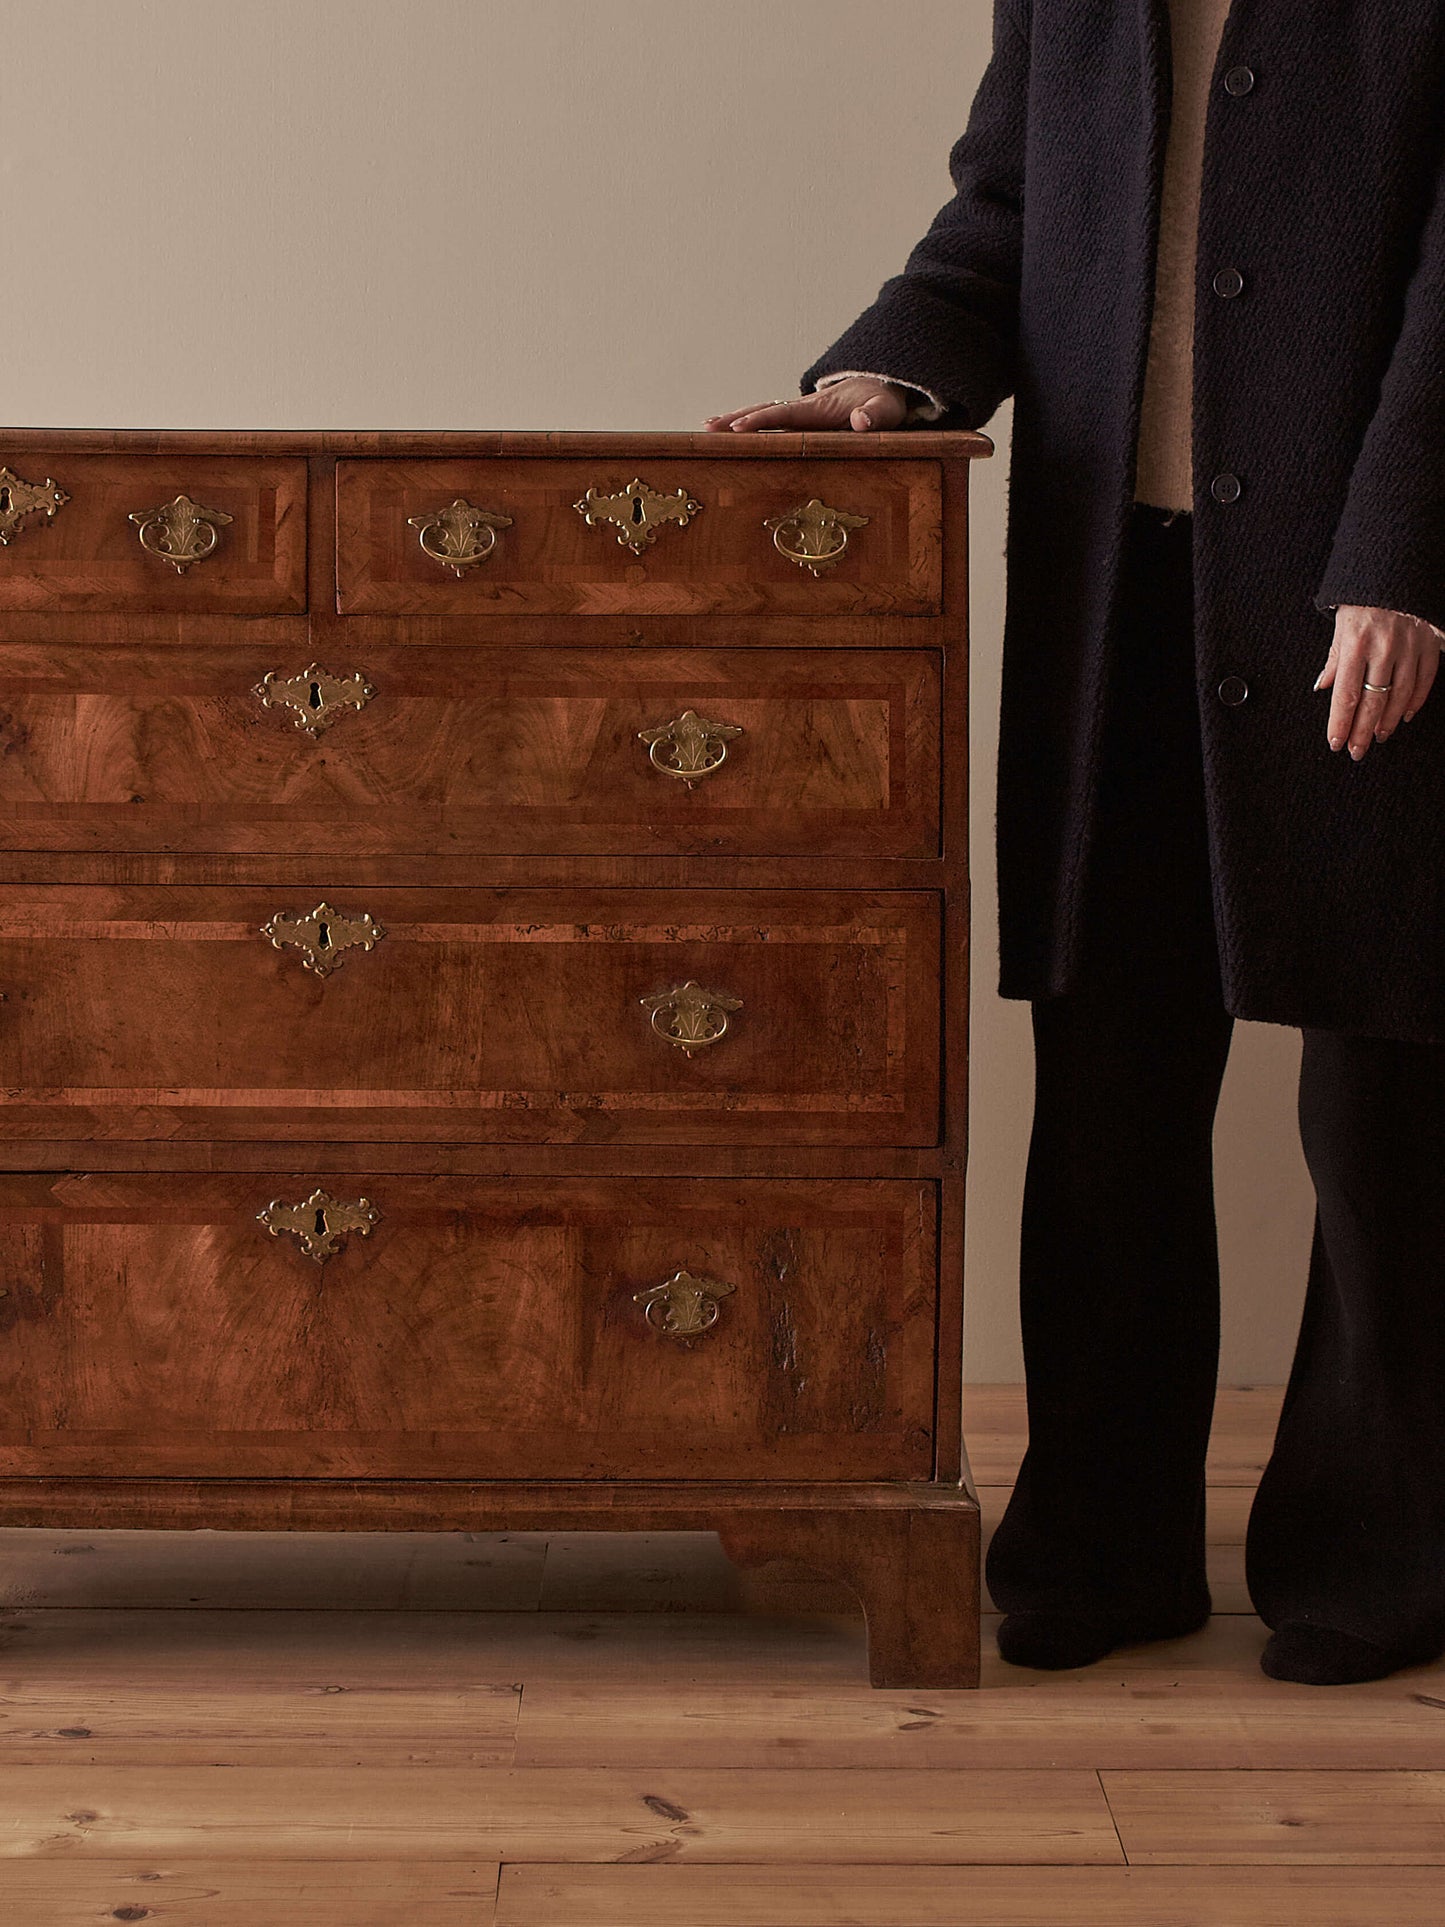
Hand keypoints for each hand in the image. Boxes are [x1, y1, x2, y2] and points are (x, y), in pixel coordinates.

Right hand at [703, 376, 911, 433]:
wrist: (886, 384)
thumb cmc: (887, 400)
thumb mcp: (887, 409)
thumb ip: (876, 416)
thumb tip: (859, 420)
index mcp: (819, 408)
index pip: (784, 414)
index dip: (760, 420)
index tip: (737, 427)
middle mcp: (805, 407)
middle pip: (764, 410)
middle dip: (736, 418)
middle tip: (707, 427)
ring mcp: (803, 411)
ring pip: (764, 412)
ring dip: (736, 418)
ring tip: (708, 427)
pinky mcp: (804, 417)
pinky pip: (772, 418)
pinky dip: (750, 422)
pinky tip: (733, 429)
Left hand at [1315, 605, 1444, 759]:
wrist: (1397, 566)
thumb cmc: (1364, 597)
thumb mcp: (1342, 624)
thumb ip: (1334, 658)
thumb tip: (1322, 687)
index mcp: (1355, 645)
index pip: (1345, 694)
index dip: (1341, 723)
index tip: (1336, 742)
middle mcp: (1382, 649)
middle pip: (1371, 701)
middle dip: (1362, 731)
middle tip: (1356, 751)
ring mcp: (1408, 647)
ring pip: (1399, 695)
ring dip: (1388, 720)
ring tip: (1378, 736)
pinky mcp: (1429, 642)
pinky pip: (1424, 679)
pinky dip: (1415, 700)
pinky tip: (1404, 715)